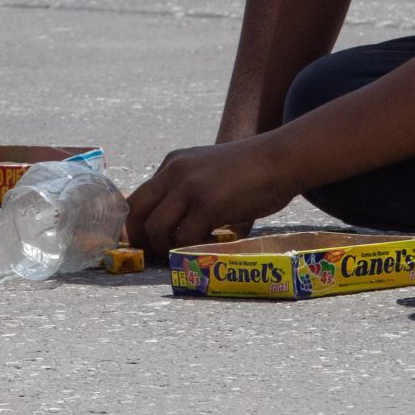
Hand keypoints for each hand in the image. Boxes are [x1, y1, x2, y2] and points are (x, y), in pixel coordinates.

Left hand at [125, 134, 300, 256]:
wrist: (280, 159)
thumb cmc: (251, 170)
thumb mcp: (208, 171)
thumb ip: (189, 191)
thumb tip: (174, 228)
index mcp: (172, 164)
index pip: (137, 198)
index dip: (135, 225)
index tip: (143, 243)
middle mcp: (174, 171)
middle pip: (137, 213)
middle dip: (140, 239)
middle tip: (155, 255)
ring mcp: (189, 187)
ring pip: (156, 228)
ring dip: (164, 247)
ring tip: (182, 252)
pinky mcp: (207, 203)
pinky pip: (185, 237)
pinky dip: (191, 249)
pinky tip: (206, 246)